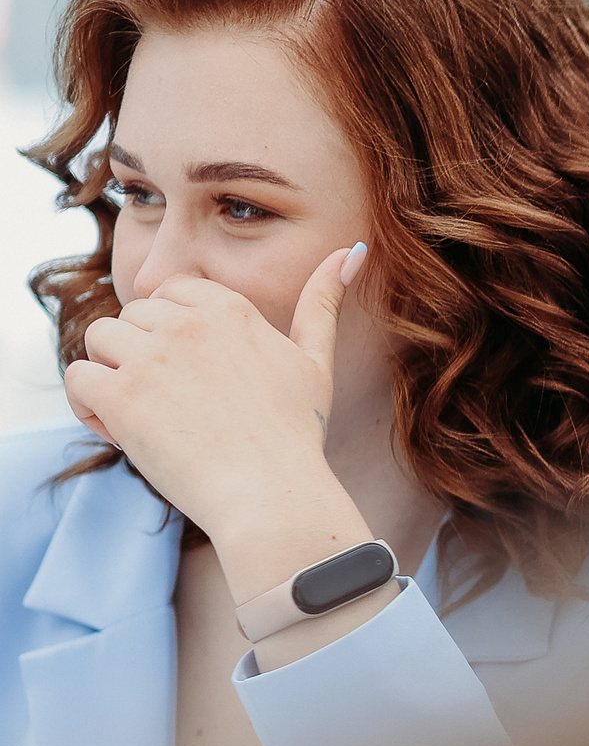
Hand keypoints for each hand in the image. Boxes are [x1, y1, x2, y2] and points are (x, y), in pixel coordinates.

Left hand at [65, 246, 363, 556]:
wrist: (273, 495)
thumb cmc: (298, 434)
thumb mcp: (316, 360)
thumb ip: (323, 303)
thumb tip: (353, 251)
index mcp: (231, 310)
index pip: (172, 291)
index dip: (170, 331)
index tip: (188, 371)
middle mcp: (188, 324)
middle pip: (132, 315)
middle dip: (140, 355)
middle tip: (171, 404)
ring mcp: (152, 358)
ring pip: (99, 338)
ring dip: (111, 374)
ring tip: (143, 414)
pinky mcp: (122, 395)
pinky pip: (78, 377)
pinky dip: (88, 405)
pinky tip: (121, 430)